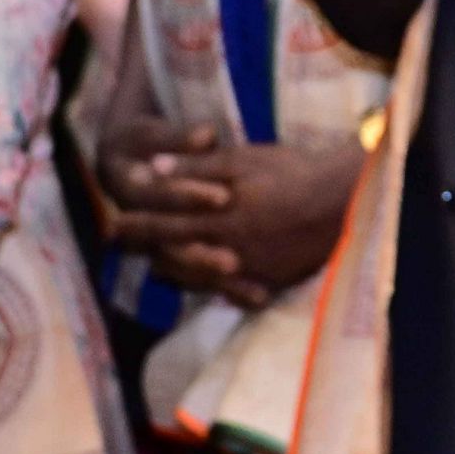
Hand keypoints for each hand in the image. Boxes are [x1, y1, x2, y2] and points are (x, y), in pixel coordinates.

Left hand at [101, 125, 361, 306]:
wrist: (342, 201)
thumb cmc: (290, 172)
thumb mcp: (241, 160)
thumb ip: (196, 167)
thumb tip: (153, 169)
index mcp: (215, 218)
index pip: (164, 224)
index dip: (136, 225)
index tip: (112, 224)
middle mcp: (226, 250)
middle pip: (176, 255)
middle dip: (146, 249)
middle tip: (122, 247)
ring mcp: (249, 271)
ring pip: (199, 279)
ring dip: (175, 272)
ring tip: (158, 267)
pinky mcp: (272, 280)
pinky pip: (234, 293)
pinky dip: (216, 290)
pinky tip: (209, 287)